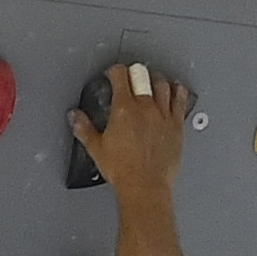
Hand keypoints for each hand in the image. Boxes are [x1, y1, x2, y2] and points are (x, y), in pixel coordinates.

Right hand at [74, 63, 190, 194]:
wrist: (145, 185)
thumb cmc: (123, 170)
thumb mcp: (96, 148)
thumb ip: (84, 128)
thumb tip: (75, 117)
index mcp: (124, 109)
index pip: (120, 75)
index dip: (114, 70)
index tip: (112, 74)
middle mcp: (145, 107)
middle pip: (142, 74)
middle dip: (134, 72)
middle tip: (131, 75)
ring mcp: (163, 114)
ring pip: (163, 83)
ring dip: (156, 79)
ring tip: (152, 80)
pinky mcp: (177, 124)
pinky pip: (181, 99)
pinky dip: (178, 91)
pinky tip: (175, 90)